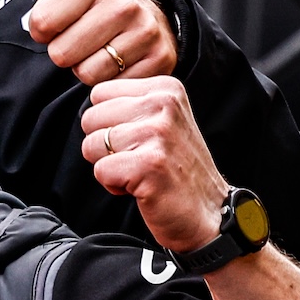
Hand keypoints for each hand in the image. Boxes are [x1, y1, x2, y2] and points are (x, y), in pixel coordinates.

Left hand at [0, 0, 176, 84]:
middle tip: (80, 35)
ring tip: (97, 46)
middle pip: (61, 54)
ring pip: (85, 73)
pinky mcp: (159, 60)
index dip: (42, 29)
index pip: (40, 25)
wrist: (140, 17)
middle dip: (63, 51)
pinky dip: (107, 81)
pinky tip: (116, 60)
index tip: (59, 18)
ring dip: (84, 67)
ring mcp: (145, 31)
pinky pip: (110, 86)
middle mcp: (124, 2)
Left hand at [82, 75, 230, 254]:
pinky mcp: (149, 163)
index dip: (108, 122)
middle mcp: (164, 104)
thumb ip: (131, 105)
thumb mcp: (162, 121)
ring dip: (109, 165)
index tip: (137, 139)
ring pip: (92, 144)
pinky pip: (100, 170)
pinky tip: (141, 186)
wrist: (209, 210)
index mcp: (166, 89)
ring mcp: (158, 133)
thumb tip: (90, 104)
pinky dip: (113, 185)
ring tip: (140, 171)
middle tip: (136, 158)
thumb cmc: (176, 168)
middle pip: (90, 118)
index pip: (99, 93)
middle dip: (103, 144)